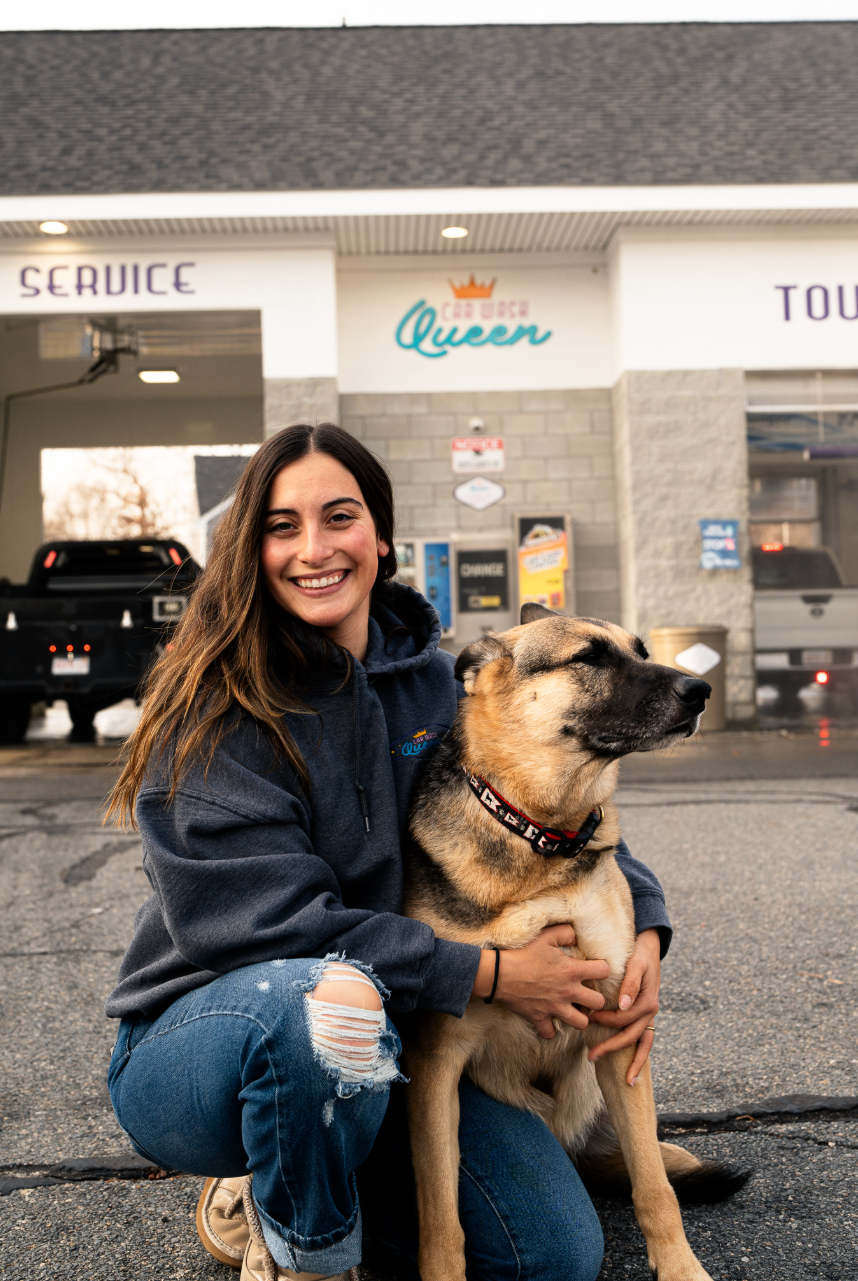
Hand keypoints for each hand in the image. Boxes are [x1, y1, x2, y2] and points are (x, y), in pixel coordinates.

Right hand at [473, 925, 608, 1040]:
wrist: (498, 974)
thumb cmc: (522, 953)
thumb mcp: (545, 936)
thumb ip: (565, 933)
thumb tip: (577, 936)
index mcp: (571, 970)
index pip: (603, 971)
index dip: (602, 969)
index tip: (595, 969)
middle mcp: (567, 991)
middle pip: (598, 1003)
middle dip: (595, 999)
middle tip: (586, 994)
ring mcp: (555, 1008)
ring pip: (582, 1023)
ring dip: (579, 1018)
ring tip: (573, 1010)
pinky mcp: (540, 1018)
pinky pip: (551, 1033)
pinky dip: (550, 1029)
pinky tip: (549, 1020)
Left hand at [587, 927, 660, 1084]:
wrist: (649, 947)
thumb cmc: (639, 954)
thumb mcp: (635, 964)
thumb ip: (630, 983)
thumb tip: (622, 1005)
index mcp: (648, 1001)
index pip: (622, 1018)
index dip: (605, 1020)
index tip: (587, 1018)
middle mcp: (651, 1011)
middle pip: (630, 1036)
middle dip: (611, 1048)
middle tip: (591, 1057)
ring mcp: (650, 1016)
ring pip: (642, 1044)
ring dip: (632, 1062)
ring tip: (625, 1081)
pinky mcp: (646, 1016)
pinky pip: (645, 1041)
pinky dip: (641, 1057)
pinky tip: (632, 1075)